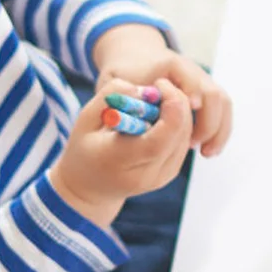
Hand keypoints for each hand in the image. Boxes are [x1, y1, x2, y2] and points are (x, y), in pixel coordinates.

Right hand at [51, 75, 191, 226]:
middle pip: (179, 133)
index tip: (159, 84)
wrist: (90, 188)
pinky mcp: (171, 173)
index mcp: (119, 162)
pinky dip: (178, 122)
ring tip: (154, 102)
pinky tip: (159, 115)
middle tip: (159, 85)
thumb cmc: (85, 147)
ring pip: (185, 134)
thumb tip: (144, 89)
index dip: (170, 107)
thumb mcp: (85, 119)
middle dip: (176, 101)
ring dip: (178, 110)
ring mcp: (161, 177)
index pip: (158, 140)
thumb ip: (110, 97)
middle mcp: (145, 175)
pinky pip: (184, 139)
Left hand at [93, 25, 232, 157]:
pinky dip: (219, 131)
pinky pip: (222, 110)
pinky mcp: (206, 93)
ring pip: (222, 103)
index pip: (189, 77)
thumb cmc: (124, 74)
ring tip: (205, 153)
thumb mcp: (115, 81)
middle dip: (207, 122)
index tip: (190, 112)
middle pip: (212, 93)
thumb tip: (135, 112)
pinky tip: (207, 150)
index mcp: (170, 64)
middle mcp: (192, 70)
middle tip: (192, 145)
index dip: (191, 94)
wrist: (137, 59)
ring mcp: (202, 80)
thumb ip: (120, 94)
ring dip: (217, 129)